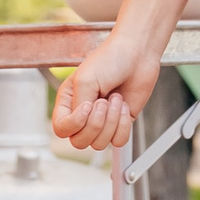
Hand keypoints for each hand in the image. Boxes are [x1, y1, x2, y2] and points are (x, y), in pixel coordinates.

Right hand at [51, 32, 159, 152]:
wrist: (137, 55)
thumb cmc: (109, 60)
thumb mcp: (86, 80)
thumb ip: (78, 106)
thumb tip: (82, 124)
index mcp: (68, 102)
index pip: (61, 129)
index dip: (75, 123)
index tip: (88, 105)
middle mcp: (83, 114)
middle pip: (79, 141)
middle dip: (96, 123)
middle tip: (104, 101)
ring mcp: (102, 121)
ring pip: (99, 144)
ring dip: (112, 121)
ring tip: (116, 99)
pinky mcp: (119, 124)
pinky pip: (117, 142)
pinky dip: (123, 125)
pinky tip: (124, 106)